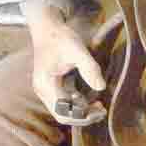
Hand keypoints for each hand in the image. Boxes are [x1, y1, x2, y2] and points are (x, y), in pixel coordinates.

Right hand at [24, 1, 104, 117]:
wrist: (47, 28)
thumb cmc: (60, 37)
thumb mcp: (78, 49)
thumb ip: (90, 68)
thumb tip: (101, 87)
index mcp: (46, 84)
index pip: (63, 111)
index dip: (83, 116)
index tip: (100, 110)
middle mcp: (43, 90)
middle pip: (62, 115)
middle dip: (83, 117)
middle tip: (102, 111)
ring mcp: (45, 89)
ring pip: (63, 111)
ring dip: (81, 112)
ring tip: (100, 107)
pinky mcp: (50, 87)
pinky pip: (64, 103)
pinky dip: (77, 104)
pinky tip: (92, 100)